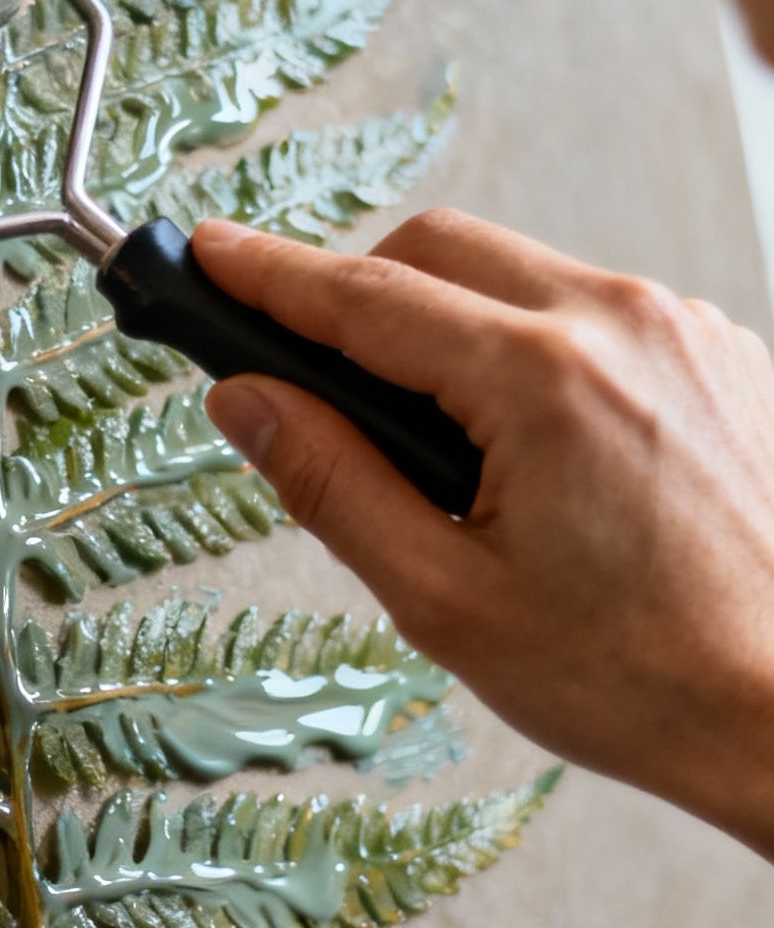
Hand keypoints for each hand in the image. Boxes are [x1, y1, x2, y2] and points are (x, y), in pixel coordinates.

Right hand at [196, 210, 773, 856]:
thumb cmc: (642, 677)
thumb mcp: (446, 600)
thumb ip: (332, 483)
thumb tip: (247, 402)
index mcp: (543, 379)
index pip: (364, 294)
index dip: (267, 275)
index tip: (206, 255)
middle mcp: (621, 322)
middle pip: (440, 250)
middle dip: (361, 297)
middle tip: (322, 388)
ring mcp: (684, 328)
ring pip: (520, 276)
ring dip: (457, 332)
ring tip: (460, 462)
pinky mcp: (722, 353)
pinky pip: (594, 314)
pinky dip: (538, 355)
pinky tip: (545, 462)